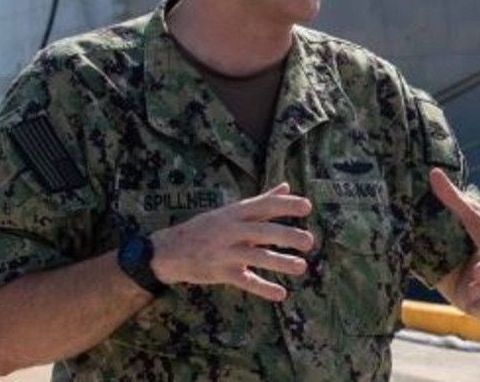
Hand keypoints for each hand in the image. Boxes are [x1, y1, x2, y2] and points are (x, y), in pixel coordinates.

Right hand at [149, 182, 315, 301]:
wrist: (170, 250)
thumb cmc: (206, 227)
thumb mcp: (231, 211)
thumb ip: (261, 200)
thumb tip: (286, 186)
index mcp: (235, 212)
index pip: (263, 205)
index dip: (285, 205)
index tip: (307, 207)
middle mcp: (230, 230)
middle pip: (262, 231)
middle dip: (286, 235)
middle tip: (309, 241)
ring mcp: (225, 252)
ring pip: (256, 257)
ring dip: (280, 262)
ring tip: (302, 267)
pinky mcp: (221, 273)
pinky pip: (245, 281)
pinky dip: (263, 288)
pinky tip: (280, 294)